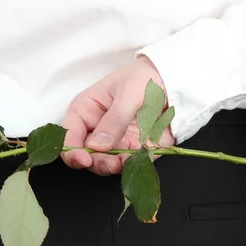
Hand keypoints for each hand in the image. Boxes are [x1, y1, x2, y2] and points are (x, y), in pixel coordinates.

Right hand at [61, 56, 175, 175]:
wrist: (175, 81)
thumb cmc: (145, 78)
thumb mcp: (129, 93)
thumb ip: (114, 120)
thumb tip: (97, 146)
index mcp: (86, 110)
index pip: (69, 134)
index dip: (72, 150)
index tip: (84, 159)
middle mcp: (96, 129)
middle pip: (86, 155)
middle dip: (97, 163)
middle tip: (112, 163)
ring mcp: (114, 142)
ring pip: (105, 164)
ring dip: (114, 166)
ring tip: (126, 162)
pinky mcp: (133, 151)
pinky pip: (129, 164)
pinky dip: (133, 165)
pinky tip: (139, 158)